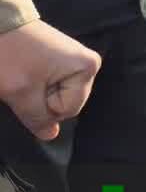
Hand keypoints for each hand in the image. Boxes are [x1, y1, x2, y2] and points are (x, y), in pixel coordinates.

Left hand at [0, 20, 100, 140]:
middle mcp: (87, 63)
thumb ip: (37, 118)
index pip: (68, 110)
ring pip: (57, 94)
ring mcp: (75, 59)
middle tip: (23, 81)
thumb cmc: (11, 55)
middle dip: (41, 99)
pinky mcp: (62, 57)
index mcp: (87, 68)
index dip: (44, 107)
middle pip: (66, 102)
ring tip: (22, 74)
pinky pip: (53, 82)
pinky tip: (25, 70)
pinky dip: (36, 82)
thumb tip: (50, 136)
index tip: (27, 88)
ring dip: (36, 92)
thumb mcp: (21, 92)